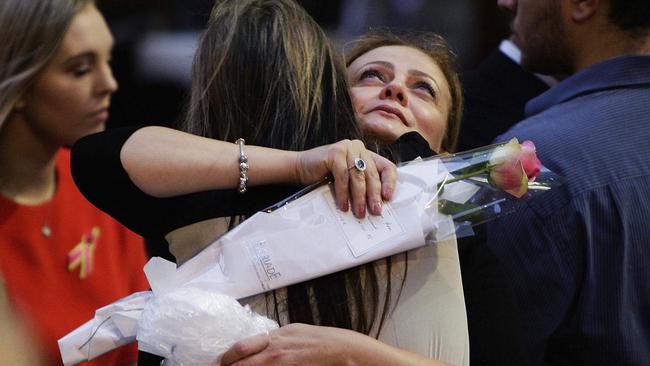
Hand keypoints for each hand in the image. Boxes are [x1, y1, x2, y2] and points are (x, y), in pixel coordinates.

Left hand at [217, 324, 356, 365]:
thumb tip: (260, 345)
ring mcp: (280, 361)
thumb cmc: (323, 340)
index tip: (218, 364)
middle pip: (239, 359)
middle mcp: (274, 348)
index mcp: (275, 336)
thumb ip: (276, 339)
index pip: (241, 347)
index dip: (225, 358)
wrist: (343, 349)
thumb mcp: (295, 332)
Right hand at [296, 139, 395, 217]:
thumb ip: (362, 185)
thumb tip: (377, 205)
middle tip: (375, 211)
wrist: (300, 168)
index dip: (390, 182)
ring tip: (359, 212)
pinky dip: (344, 193)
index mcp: (366, 154)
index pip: (386, 166)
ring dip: (359, 197)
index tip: (387, 198)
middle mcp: (359, 148)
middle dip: (373, 195)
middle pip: (372, 173)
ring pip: (358, 176)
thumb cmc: (325, 177)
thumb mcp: (349, 181)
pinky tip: (343, 205)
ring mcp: (347, 147)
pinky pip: (343, 176)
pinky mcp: (335, 152)